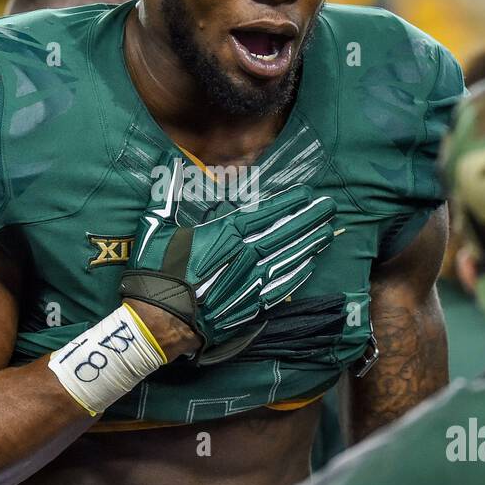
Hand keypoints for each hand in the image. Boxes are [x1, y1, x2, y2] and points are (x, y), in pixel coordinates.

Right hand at [119, 155, 336, 363]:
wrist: (157, 322)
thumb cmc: (154, 274)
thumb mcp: (154, 227)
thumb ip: (167, 193)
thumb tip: (168, 161)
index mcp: (223, 235)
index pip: (265, 214)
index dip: (289, 203)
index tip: (307, 193)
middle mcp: (243, 257)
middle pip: (284, 234)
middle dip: (309, 219)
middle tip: (330, 208)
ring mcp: (249, 283)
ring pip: (287, 259)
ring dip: (309, 244)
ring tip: (328, 232)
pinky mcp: (249, 306)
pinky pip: (280, 288)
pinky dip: (297, 275)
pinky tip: (309, 265)